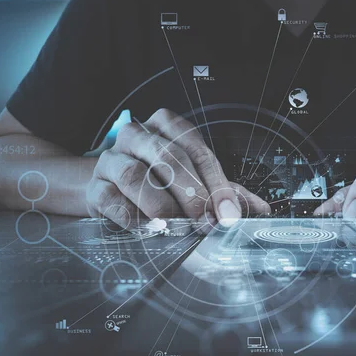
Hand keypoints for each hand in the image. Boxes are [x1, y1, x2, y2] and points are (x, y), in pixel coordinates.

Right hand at [86, 109, 269, 227]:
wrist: (104, 186)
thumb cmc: (154, 179)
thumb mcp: (193, 179)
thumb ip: (225, 191)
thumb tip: (260, 209)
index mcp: (165, 127)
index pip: (196, 149)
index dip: (216, 182)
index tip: (229, 211)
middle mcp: (137, 136)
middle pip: (168, 157)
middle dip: (192, 192)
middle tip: (206, 221)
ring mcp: (112, 159)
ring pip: (135, 175)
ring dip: (160, 204)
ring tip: (175, 225)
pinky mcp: (94, 185)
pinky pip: (111, 199)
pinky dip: (131, 217)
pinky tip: (147, 228)